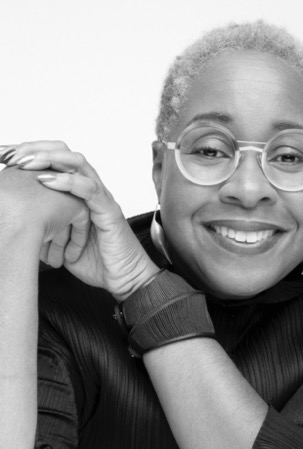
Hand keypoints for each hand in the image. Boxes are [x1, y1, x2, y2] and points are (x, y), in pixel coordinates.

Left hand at [3, 141, 158, 299]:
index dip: (30, 154)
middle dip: (35, 149)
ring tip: (26, 161)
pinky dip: (67, 182)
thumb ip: (43, 228)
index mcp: (79, 195)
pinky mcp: (109, 212)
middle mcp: (91, 191)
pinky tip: (46, 180)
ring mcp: (102, 199)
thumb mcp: (59, 242)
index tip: (4, 155)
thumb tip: (15, 225)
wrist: (125, 281)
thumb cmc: (98, 263)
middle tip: (10, 153)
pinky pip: (90, 189)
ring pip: (78, 164)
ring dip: (50, 159)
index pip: (55, 163)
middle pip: (64, 155)